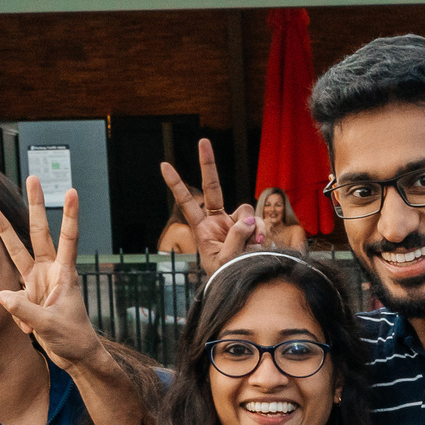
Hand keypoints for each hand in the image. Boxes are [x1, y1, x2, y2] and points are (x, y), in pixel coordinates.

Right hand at [0, 174, 110, 377]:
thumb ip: (25, 309)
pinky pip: (13, 298)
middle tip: (34, 178)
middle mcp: (50, 272)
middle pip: (39, 233)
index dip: (69, 216)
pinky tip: (32, 331)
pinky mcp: (28, 295)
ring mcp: (38, 282)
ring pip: (17, 252)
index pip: (68, 239)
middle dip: (36, 206)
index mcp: (64, 274)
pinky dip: (18, 315)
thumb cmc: (73, 339)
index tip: (71, 192)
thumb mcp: (50, 325)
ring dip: (4, 232)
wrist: (75, 356)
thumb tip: (2, 294)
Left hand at [159, 138, 258, 278]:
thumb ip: (235, 237)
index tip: (164, 165)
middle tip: (202, 141)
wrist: (243, 283)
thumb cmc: (226, 275)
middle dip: (208, 164)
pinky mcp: (250, 227)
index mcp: (202, 229)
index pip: (187, 202)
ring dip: (251, 227)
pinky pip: (258, 222)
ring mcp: (235, 222)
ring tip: (251, 246)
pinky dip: (260, 232)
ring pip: (245, 211)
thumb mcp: (226, 259)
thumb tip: (247, 217)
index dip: (176, 184)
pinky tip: (258, 244)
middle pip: (213, 187)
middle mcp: (217, 221)